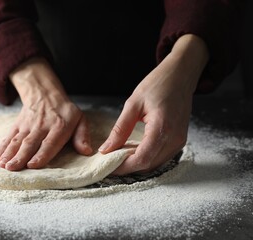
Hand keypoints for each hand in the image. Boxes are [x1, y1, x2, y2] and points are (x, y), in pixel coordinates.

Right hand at [0, 57, 91, 170]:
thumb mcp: (80, 119)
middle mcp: (41, 127)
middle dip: (20, 156)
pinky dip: (1, 148)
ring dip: (8, 154)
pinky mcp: (17, 126)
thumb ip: (82, 136)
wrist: (45, 94)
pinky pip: (8, 137)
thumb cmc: (65, 112)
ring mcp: (27, 126)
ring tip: (2, 166)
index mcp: (59, 127)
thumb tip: (87, 151)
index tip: (32, 165)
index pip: (50, 142)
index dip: (41, 154)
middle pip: (30, 143)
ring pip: (17, 141)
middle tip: (11, 169)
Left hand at [99, 34, 208, 174]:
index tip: (108, 167)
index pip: (142, 158)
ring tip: (118, 157)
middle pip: (148, 165)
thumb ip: (120, 129)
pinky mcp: (179, 140)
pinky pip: (161, 157)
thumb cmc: (158, 84)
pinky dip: (146, 158)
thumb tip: (106, 149)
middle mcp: (174, 138)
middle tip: (109, 163)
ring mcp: (179, 141)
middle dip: (127, 168)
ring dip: (136, 164)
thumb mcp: (133, 104)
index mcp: (162, 127)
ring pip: (155, 164)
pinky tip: (133, 151)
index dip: (123, 167)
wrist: (180, 76)